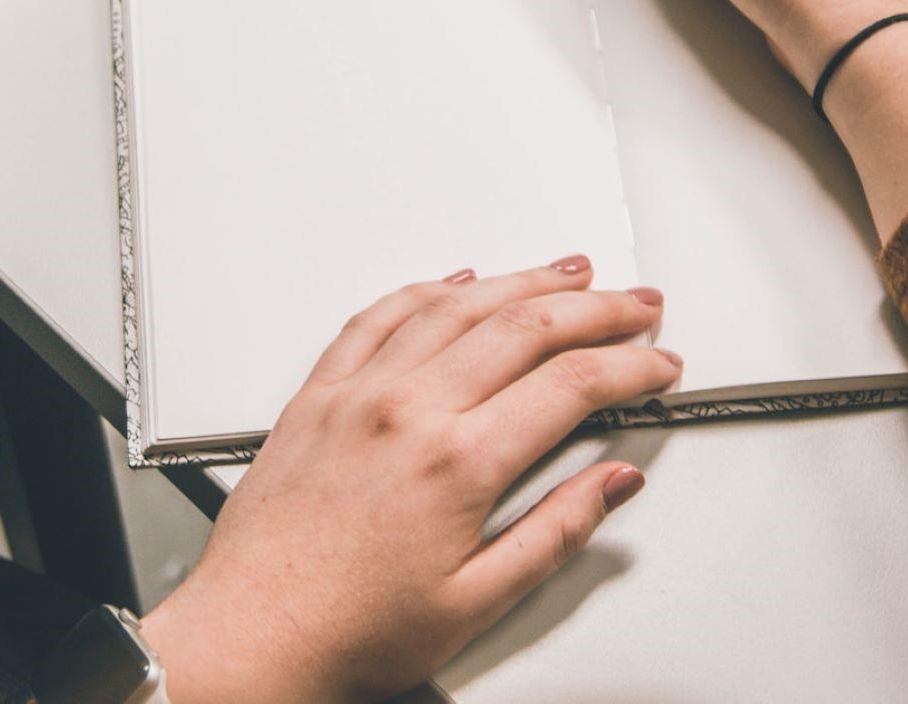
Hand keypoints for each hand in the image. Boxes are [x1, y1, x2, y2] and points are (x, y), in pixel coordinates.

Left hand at [140, 257, 679, 702]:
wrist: (250, 634)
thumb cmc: (349, 630)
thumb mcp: (476, 603)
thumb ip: (555, 533)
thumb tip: (611, 484)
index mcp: (456, 463)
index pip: (569, 385)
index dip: (628, 366)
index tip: (657, 364)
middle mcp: (406, 411)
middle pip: (523, 327)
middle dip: (596, 308)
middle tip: (637, 303)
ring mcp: (358, 394)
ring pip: (455, 306)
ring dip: (522, 281)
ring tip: (568, 272)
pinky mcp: (318, 395)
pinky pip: (378, 317)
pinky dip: (426, 289)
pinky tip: (456, 281)